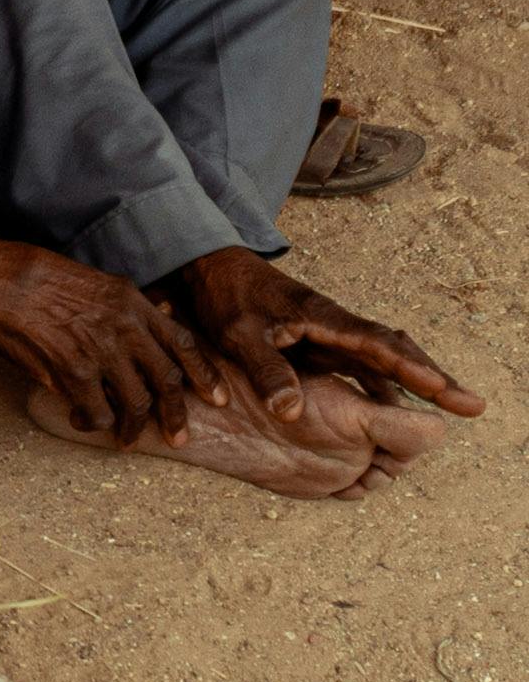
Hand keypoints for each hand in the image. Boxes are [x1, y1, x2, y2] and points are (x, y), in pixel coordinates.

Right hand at [0, 218, 223, 446]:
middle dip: (176, 414)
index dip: (204, 374)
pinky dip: (94, 424)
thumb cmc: (34, 277)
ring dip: (132, 428)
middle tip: (179, 436)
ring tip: (125, 440)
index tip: (217, 398)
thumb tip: (159, 314)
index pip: (183, 342)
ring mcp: (101, 350)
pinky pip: (98, 412)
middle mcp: (124, 326)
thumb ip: (126, 304)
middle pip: (167, 380)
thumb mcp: (92, 280)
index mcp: (131, 301)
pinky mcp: (73, 371)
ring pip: (136, 403)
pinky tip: (84, 422)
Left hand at [173, 246, 484, 426]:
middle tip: (471, 404)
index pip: (377, 345)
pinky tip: (402, 405)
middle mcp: (336, 325)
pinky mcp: (320, 342)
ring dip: (418, 380)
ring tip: (455, 405)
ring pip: (385, 358)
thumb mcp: (238, 335)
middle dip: (433, 378)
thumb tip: (292, 413)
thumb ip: (265, 370)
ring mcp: (331, 334)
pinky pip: (365, 364)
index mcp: (322, 318)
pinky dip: (388, 382)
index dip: (410, 369)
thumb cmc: (225, 297)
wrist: (211, 268)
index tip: (441, 390)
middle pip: (395, 351)